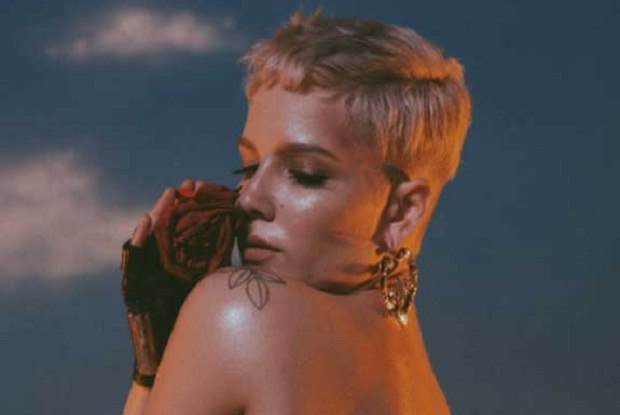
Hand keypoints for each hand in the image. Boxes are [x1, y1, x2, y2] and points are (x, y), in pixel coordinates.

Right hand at [121, 179, 201, 384]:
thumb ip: (217, 257)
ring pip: (150, 236)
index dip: (192, 207)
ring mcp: (146, 269)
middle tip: (188, 185)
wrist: (173, 346)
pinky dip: (139, 239)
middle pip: (166, 226)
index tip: (204, 189)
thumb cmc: (190, 312)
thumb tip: (237, 233)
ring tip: (168, 195)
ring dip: (158, 214)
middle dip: (176, 205)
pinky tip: (146, 222)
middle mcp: (160, 259)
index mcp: (177, 257)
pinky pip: (134, 258)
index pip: (183, 225)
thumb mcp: (208, 279)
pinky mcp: (134, 281)